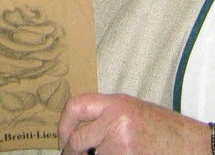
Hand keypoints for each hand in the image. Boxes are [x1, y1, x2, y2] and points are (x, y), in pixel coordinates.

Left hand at [59, 93, 211, 154]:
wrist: (191, 144)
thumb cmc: (163, 127)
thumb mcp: (131, 109)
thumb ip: (105, 114)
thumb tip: (79, 127)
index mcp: (115, 103)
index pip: (76, 106)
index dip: (63, 124)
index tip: (62, 137)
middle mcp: (115, 122)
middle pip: (78, 139)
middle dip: (72, 151)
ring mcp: (122, 145)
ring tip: (110, 152)